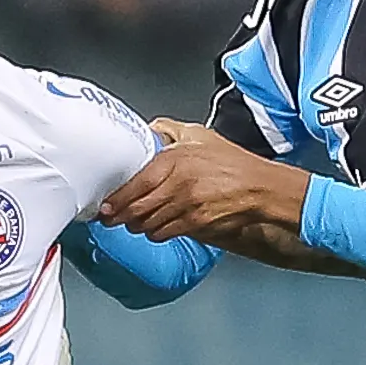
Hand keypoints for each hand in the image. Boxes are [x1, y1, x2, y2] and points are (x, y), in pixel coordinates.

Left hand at [98, 118, 310, 244]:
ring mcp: (186, 206)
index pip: (133, 184)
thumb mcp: (200, 136)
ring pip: (146, 224)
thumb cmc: (233, 163)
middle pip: (135, 208)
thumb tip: (150, 131)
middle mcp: (177, 185)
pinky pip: (163, 233)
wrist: (260, 188)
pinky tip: (155, 227)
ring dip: (136, 225)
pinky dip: (155, 232)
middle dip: (118, 216)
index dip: (115, 199)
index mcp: (174, 160)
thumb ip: (171, 132)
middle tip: (110, 217)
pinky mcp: (195, 224)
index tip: (105, 204)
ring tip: (132, 221)